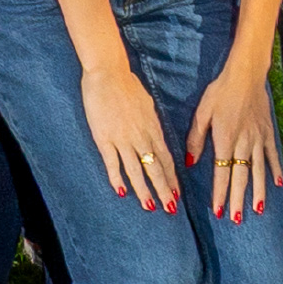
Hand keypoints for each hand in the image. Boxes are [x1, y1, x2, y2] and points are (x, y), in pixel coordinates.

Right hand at [80, 64, 179, 212]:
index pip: (166, 158)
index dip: (173, 177)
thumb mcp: (148, 106)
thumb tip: (156, 137)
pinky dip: (117, 178)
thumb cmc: (129, 87)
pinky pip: (113, 162)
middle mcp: (142, 136)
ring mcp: (123, 139)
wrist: (108, 75)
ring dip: (144, 189)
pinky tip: (121, 192)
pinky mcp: (104, 139)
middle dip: (164, 189)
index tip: (178, 193)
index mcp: (153, 128)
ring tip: (150, 206)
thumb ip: (152, 124)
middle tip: (171, 208)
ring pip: (137, 169)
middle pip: (156, 168)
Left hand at [187, 64, 282, 221]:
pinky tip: (277, 185)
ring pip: (258, 169)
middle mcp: (243, 142)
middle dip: (238, 199)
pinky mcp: (268, 131)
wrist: (246, 74)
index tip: (219, 210)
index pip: (221, 172)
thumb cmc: (220, 92)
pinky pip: (272, 154)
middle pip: (241, 176)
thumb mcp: (202, 112)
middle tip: (237, 219)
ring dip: (258, 190)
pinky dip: (275, 170)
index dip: (220, 193)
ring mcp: (258, 138)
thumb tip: (189, 161)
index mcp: (224, 139)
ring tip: (258, 209)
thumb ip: (196, 138)